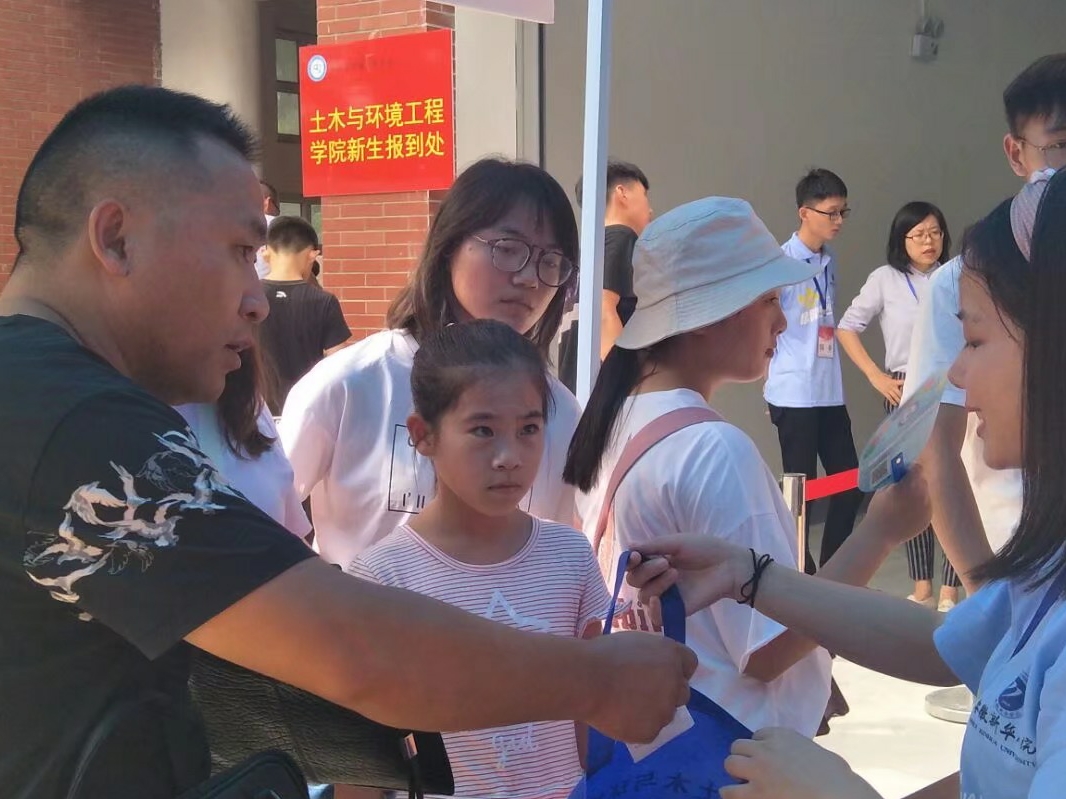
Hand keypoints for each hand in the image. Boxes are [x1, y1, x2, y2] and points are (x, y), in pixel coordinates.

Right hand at [583, 631, 695, 742]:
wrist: (585, 680)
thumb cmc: (602, 654)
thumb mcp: (634, 643)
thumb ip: (652, 657)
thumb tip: (651, 667)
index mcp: (671, 655)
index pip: (689, 663)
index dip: (676, 669)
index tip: (661, 673)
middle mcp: (675, 683)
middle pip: (682, 692)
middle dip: (667, 693)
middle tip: (642, 692)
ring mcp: (665, 710)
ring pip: (665, 713)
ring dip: (652, 710)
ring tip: (624, 705)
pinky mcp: (651, 732)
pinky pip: (648, 730)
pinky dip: (636, 725)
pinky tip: (618, 716)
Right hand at [625, 539, 752, 617]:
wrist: (729, 566)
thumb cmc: (705, 549)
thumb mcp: (677, 542)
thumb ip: (652, 546)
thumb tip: (627, 547)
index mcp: (655, 561)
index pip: (632, 566)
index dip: (629, 562)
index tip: (636, 556)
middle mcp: (657, 579)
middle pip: (634, 580)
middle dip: (646, 570)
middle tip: (666, 562)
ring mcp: (666, 596)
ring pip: (644, 595)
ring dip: (655, 583)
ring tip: (675, 573)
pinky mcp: (676, 610)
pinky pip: (656, 616)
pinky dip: (653, 609)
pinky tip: (659, 599)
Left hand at [721, 728, 881, 798]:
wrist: (837, 795)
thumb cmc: (835, 777)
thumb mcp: (814, 751)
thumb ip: (795, 749)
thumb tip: (789, 758)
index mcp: (782, 735)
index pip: (757, 736)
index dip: (761, 749)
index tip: (767, 760)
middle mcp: (765, 749)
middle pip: (738, 747)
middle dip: (743, 758)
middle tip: (751, 772)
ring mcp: (758, 771)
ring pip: (730, 764)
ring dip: (735, 774)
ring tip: (742, 785)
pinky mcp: (755, 793)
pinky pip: (729, 791)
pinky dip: (731, 794)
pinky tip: (739, 798)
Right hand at [862, 463, 931, 547]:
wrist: (880, 534)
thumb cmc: (877, 510)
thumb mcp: (882, 489)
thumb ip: (894, 479)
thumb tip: (900, 472)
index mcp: (907, 485)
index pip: (917, 469)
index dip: (911, 469)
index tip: (905, 472)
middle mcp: (920, 495)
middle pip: (923, 481)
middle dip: (915, 481)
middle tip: (905, 486)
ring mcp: (926, 508)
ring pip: (926, 494)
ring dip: (918, 494)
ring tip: (906, 501)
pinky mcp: (928, 518)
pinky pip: (927, 506)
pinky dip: (920, 506)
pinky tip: (909, 511)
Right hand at [868, 371, 903, 405]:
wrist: (875, 376)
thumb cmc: (880, 375)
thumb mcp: (888, 376)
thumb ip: (891, 379)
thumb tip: (892, 379)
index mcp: (894, 381)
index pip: (902, 383)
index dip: (906, 385)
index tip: (910, 388)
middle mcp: (892, 386)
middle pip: (899, 392)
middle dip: (903, 396)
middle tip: (906, 400)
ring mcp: (888, 390)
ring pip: (895, 396)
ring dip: (899, 400)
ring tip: (902, 403)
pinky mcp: (884, 392)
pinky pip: (889, 398)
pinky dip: (892, 401)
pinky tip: (895, 404)